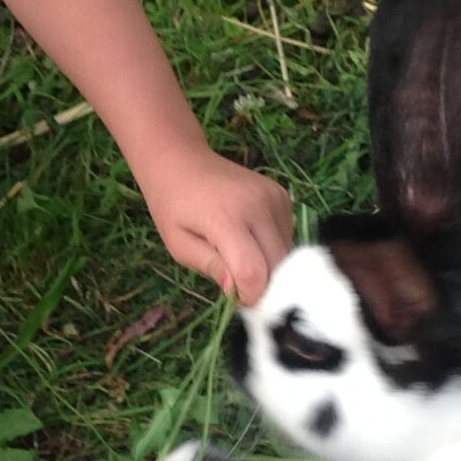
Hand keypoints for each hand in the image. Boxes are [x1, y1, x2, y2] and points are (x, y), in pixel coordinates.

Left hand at [138, 146, 293, 305]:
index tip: (238, 299)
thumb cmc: (173, 207)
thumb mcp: (179, 245)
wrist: (182, 161)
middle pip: (277, 265)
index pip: (253, 271)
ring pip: (286, 253)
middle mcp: (257, 206)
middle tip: (242, 286)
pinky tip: (251, 238)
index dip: (250, 295)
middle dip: (264, 285)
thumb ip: (210, 267)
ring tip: (241, 255)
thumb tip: (238, 291)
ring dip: (270, 266)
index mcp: (225, 218)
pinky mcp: (283, 195)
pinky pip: (287, 235)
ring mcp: (274, 198)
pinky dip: (273, 247)